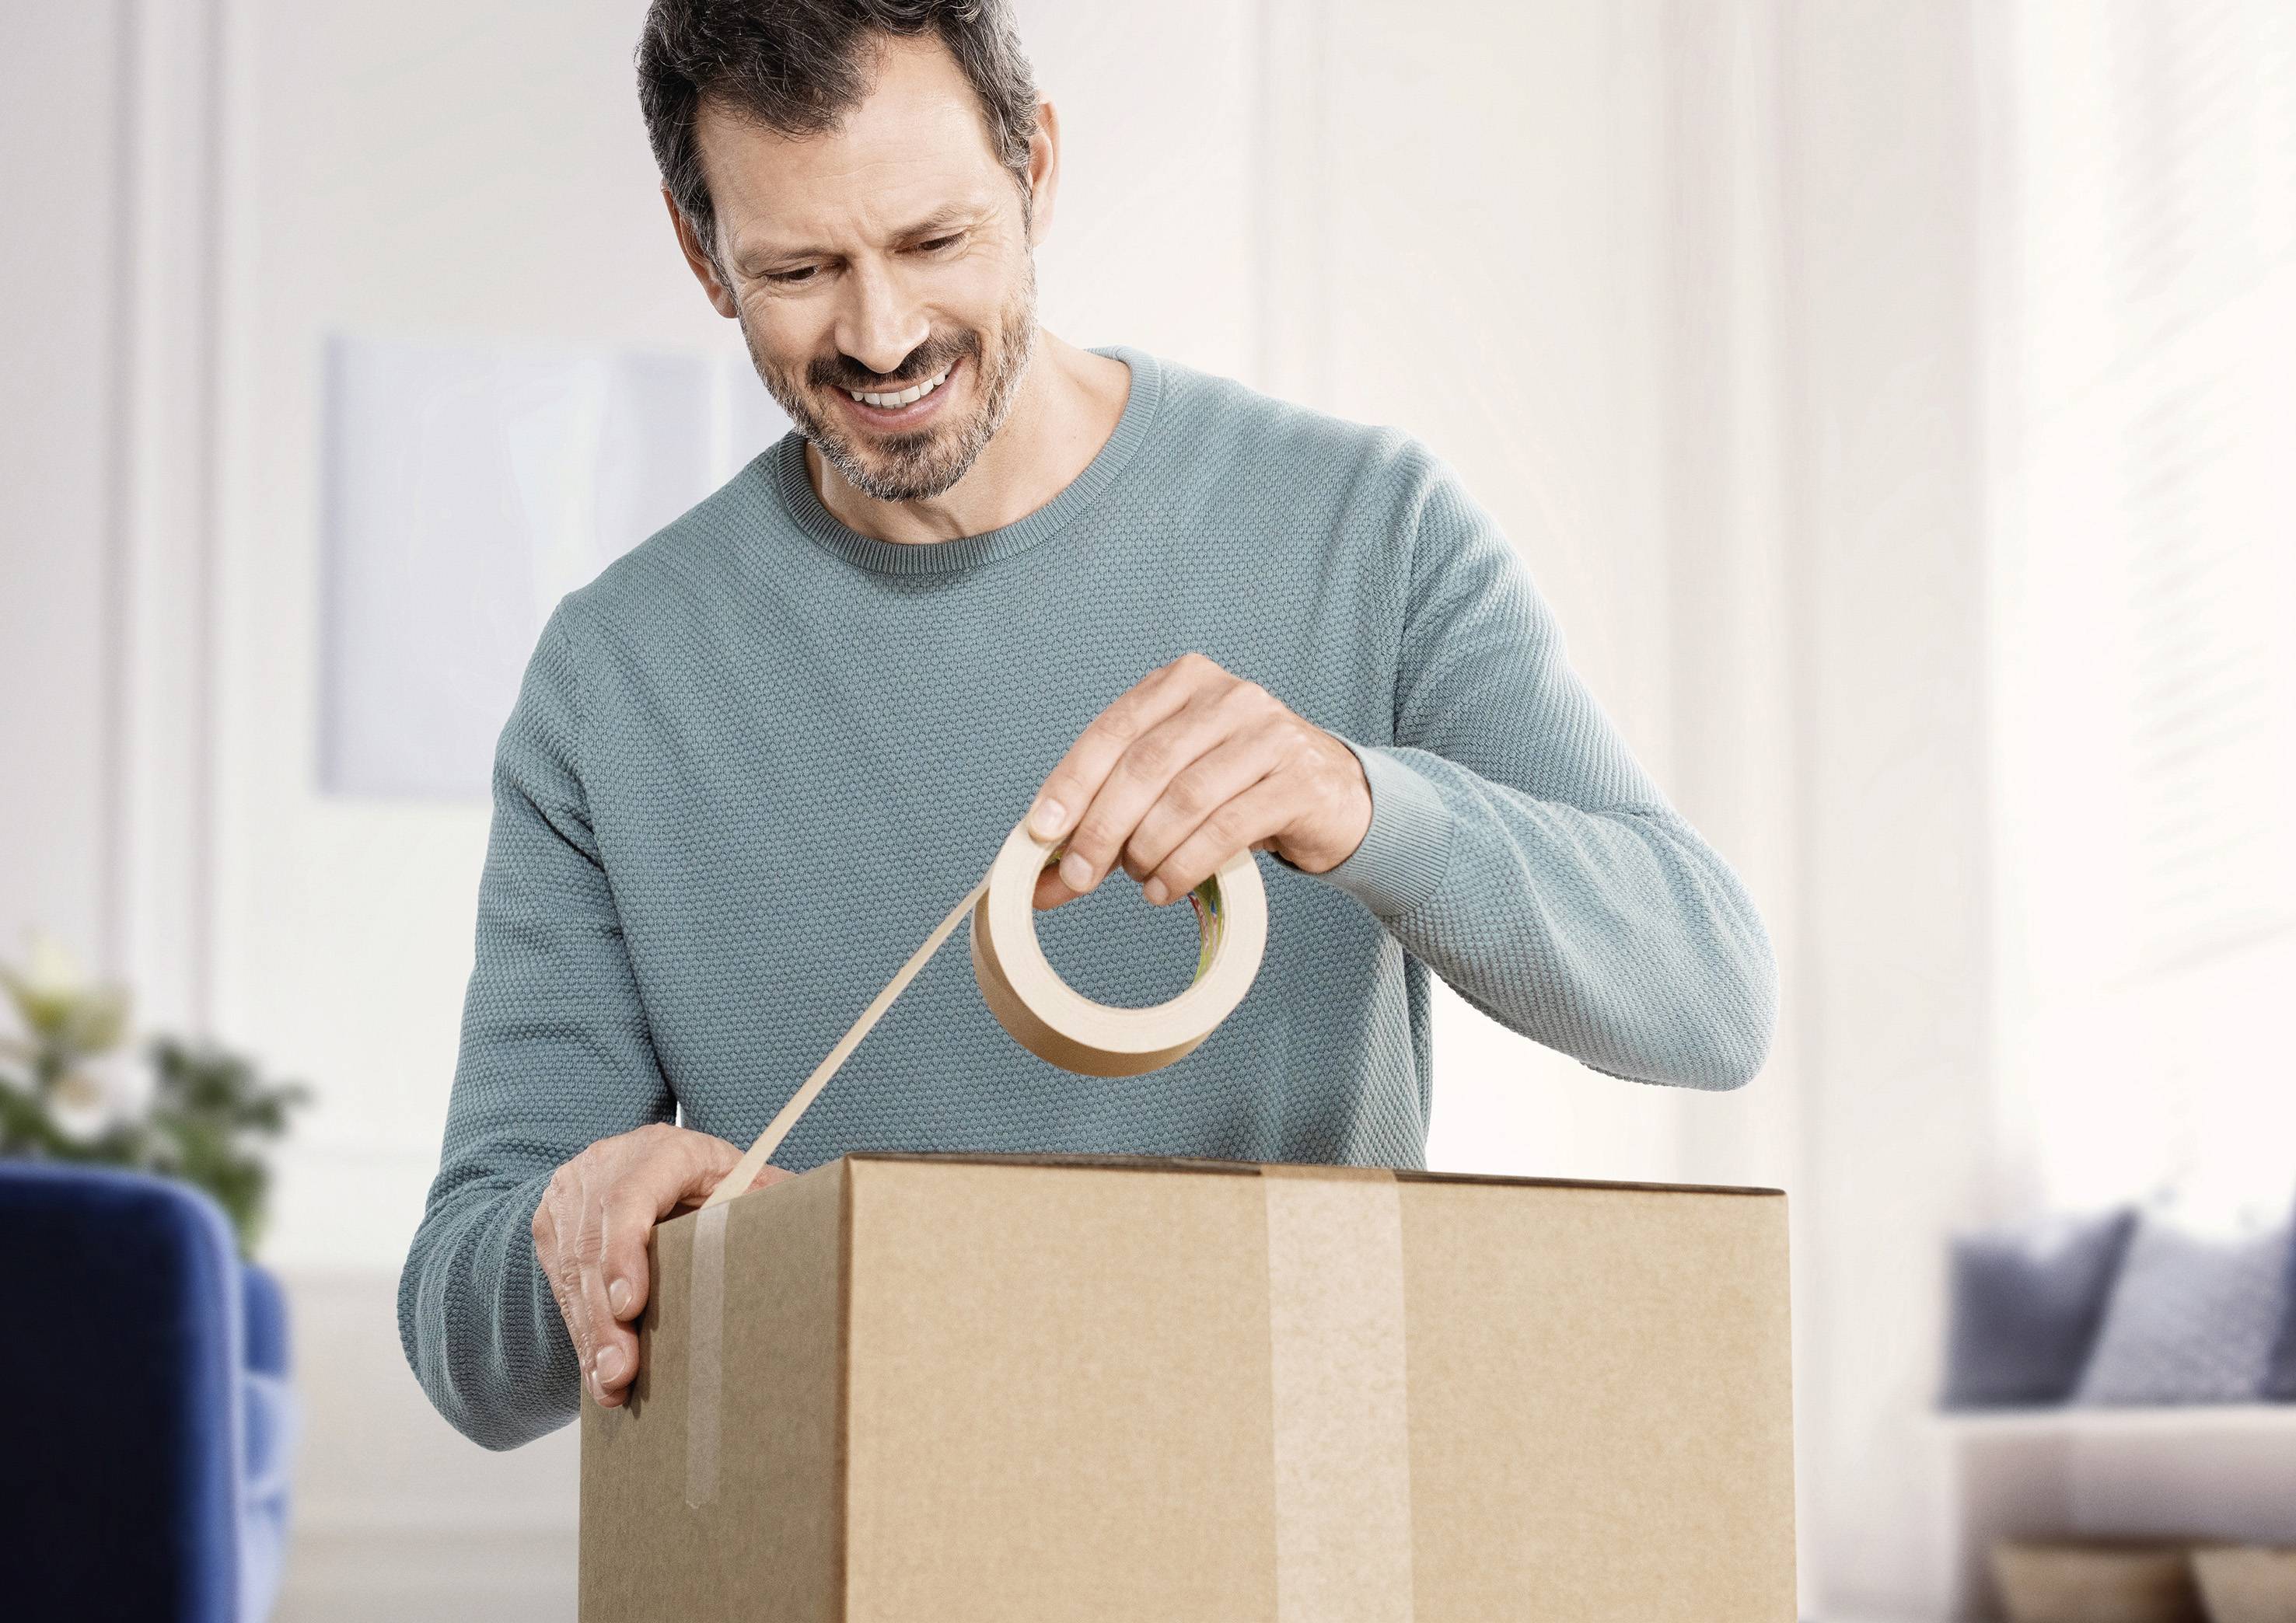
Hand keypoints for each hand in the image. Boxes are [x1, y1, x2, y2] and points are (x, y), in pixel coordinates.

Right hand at [531, 1123, 794, 1407]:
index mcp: (661, 1150)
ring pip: (571, 1271)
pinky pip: (560, 1284)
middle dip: (606, 1317)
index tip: (630, 1304)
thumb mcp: (741, 1178)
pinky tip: (597, 1371)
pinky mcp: (551, 1226)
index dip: (624, 1253)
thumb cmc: (704, 1179)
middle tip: (621, 1372)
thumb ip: (770, 1198)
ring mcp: (571, 1195)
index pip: (630, 1198)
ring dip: (590, 1334)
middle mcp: (606, 1165)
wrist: (636, 1162)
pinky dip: (580, 1331)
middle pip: (595, 1244)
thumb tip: (825, 1219)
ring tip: (610, 1386)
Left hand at [1026, 652, 1373, 909]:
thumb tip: (1042, 878)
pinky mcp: (1298, 781)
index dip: (1071, 782)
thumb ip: (1109, 818)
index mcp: (1184, 682)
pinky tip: (1166, 887)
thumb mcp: (1171, 787)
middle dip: (1102, 827)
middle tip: (1078, 876)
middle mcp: (1229, 696)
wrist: (1335, 795)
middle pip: (1145, 765)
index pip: (1113, 730)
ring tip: (1139, 879)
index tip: (1040, 830)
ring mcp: (1270, 735)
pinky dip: (1185, 864)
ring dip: (1147, 850)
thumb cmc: (1238, 787)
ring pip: (1185, 798)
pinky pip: (1226, 828)